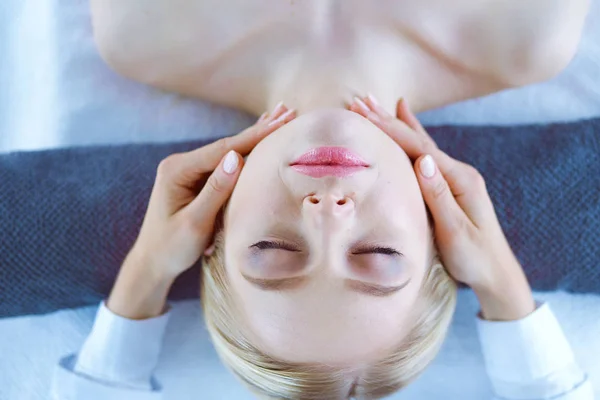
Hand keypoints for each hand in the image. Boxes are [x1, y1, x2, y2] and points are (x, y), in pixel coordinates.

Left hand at [107, 103, 296, 318]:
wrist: (152, 264)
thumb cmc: (171, 248)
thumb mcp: (195, 222)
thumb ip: (216, 189)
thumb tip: (236, 157)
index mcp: (177, 170)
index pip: (223, 149)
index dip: (254, 136)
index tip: (280, 123)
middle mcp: (181, 164)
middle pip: (227, 144)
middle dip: (259, 129)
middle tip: (288, 111)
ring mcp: (188, 171)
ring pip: (228, 151)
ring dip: (255, 136)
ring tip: (280, 116)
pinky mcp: (195, 180)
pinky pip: (225, 164)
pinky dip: (245, 151)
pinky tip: (258, 137)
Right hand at [350, 95, 535, 320]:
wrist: (495, 273)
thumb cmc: (474, 257)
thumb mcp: (456, 231)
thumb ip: (439, 195)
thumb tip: (423, 160)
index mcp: (459, 180)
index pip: (419, 148)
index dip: (391, 130)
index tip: (365, 113)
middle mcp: (458, 172)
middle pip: (418, 140)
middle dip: (388, 120)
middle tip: (360, 100)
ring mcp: (454, 177)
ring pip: (420, 144)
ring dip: (397, 124)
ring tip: (377, 103)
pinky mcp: (449, 186)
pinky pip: (425, 155)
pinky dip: (412, 138)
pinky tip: (407, 125)